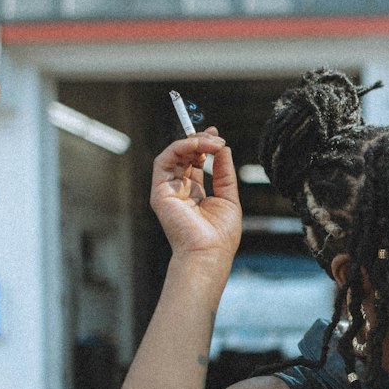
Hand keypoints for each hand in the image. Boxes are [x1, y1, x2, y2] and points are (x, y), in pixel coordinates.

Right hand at [150, 128, 241, 260]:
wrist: (209, 253)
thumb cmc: (221, 235)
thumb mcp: (228, 197)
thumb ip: (224, 172)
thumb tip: (223, 149)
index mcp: (194, 193)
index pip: (194, 162)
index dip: (204, 146)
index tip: (217, 136)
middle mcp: (179, 190)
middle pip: (183, 156)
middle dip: (199, 141)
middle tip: (216, 135)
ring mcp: (168, 191)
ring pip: (173, 155)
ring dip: (192, 142)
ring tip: (212, 140)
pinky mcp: (160, 192)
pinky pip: (163, 161)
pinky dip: (179, 148)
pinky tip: (198, 146)